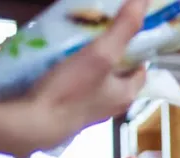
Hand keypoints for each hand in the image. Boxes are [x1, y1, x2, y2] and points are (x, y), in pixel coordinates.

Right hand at [18, 0, 148, 156]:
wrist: (35, 123)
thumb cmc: (72, 90)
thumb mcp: (102, 53)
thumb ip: (124, 29)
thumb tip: (144, 2)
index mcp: (127, 94)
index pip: (142, 71)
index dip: (138, 53)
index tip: (129, 36)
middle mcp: (112, 106)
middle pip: (119, 75)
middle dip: (113, 56)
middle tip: (101, 35)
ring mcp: (90, 110)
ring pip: (97, 82)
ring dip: (92, 65)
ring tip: (80, 44)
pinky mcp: (68, 111)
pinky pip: (77, 88)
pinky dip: (74, 75)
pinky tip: (61, 62)